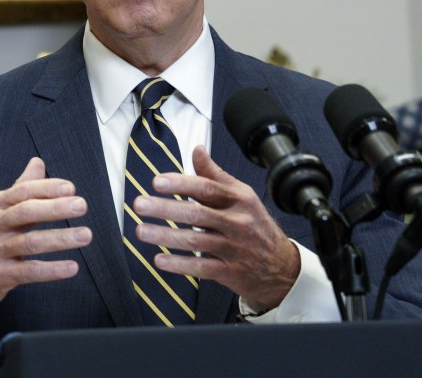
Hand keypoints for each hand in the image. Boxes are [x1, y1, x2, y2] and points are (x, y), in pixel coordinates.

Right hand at [0, 157, 92, 317]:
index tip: (70, 188)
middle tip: (81, 206)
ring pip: (30, 242)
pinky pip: (29, 271)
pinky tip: (72, 267)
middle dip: (56, 208)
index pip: (22, 192)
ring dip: (60, 238)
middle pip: (26, 212)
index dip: (47, 188)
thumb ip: (19, 187)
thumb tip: (38, 162)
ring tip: (85, 235)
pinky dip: (52, 270)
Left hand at [133, 146, 298, 308]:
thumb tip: (197, 150)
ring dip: (165, 236)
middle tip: (140, 204)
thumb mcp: (241, 195)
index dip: (181, 184)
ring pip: (195, 241)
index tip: (157, 181)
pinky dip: (179, 265)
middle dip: (165, 208)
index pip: (207, 188)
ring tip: (140, 231)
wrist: (281, 266)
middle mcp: (237, 222)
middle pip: (197, 214)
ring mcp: (234, 248)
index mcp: (239, 199)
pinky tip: (159, 260)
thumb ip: (215, 175)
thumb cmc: (256, 225)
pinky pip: (201, 268)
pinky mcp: (230, 272)